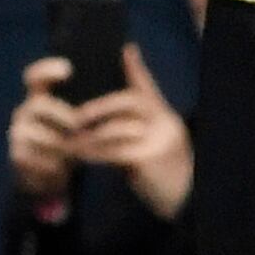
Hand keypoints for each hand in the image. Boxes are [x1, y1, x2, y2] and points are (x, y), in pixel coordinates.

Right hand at [6, 54, 80, 204]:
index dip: (47, 69)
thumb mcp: (80, 122)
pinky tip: (60, 168)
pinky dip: (52, 164)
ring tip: (72, 150)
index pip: (35, 77)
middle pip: (37, 104)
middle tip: (77, 125)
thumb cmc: (70, 142)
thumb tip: (124, 57)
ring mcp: (18, 133)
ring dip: (58, 143)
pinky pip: (35, 158)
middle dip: (60, 114)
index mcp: (40, 99)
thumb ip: (93, 100)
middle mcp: (25, 112)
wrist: (50, 177)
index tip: (68, 68)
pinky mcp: (17, 156)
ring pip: (37, 134)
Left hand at [69, 51, 196, 219]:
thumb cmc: (164, 178)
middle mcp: (166, 124)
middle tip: (76, 115)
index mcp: (166, 118)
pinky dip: (93, 154)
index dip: (136, 68)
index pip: (149, 88)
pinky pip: (113, 151)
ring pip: (117, 128)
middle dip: (100, 107)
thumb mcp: (152, 149)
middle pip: (130, 101)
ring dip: (90, 136)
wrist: (183, 205)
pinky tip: (80, 157)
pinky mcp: (149, 158)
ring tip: (71, 141)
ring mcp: (160, 140)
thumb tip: (108, 120)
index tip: (125, 49)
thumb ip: (135, 130)